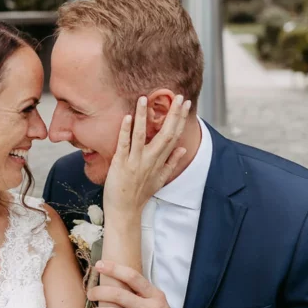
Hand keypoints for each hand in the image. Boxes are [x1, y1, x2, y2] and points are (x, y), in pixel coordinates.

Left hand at [102, 94, 189, 218]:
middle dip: (172, 114)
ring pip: (141, 135)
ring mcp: (135, 161)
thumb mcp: (161, 179)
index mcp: (160, 161)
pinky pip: (123, 144)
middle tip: (178, 96)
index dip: (181, 119)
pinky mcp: (120, 164)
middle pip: (165, 133)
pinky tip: (127, 117)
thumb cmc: (141, 194)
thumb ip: (172, 162)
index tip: (186, 103)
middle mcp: (150, 159)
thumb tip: (182, 148)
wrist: (125, 210)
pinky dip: (125, 131)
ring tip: (144, 98)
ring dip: (143, 116)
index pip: (174, 135)